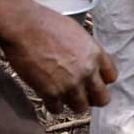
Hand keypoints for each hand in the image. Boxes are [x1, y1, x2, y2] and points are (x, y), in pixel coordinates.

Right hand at [1, 6, 116, 112]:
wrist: (22, 27)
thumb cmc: (47, 23)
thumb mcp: (77, 33)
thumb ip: (87, 51)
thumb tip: (90, 61)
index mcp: (95, 55)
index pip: (111, 77)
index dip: (102, 80)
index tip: (95, 81)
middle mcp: (87, 72)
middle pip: (102, 98)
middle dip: (94, 98)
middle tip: (84, 95)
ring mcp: (70, 84)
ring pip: (81, 107)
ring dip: (73, 103)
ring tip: (64, 96)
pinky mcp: (51, 93)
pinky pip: (58, 109)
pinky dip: (54, 106)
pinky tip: (49, 98)